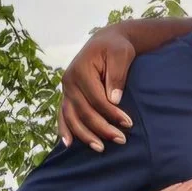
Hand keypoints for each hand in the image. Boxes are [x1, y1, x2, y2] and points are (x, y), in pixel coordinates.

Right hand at [59, 27, 136, 151]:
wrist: (105, 41)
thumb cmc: (116, 47)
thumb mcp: (121, 55)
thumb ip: (117, 75)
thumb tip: (114, 99)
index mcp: (80, 70)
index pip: (97, 98)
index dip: (112, 113)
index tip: (129, 123)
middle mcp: (68, 81)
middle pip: (83, 111)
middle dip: (102, 127)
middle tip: (121, 140)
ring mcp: (66, 89)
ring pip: (71, 116)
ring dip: (84, 134)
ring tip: (100, 148)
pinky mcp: (67, 94)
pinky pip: (63, 114)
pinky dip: (64, 129)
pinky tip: (68, 144)